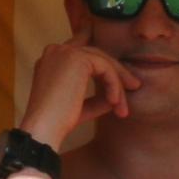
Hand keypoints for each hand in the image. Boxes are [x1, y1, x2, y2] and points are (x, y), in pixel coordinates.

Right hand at [18, 39, 136, 148]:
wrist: (44, 127)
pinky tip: (115, 102)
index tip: (120, 69)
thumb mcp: (80, 105)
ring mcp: (64, 52)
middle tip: (134, 86)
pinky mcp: (75, 58)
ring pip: (102, 61)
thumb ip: (96, 97)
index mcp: (51, 60)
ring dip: (117, 83)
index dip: (102, 58)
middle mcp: (55, 50)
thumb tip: (116, 95)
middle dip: (116, 72)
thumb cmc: (58, 122)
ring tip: (123, 106)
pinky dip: (114, 85)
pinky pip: (105, 67)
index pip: (83, 52)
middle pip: (95, 55)